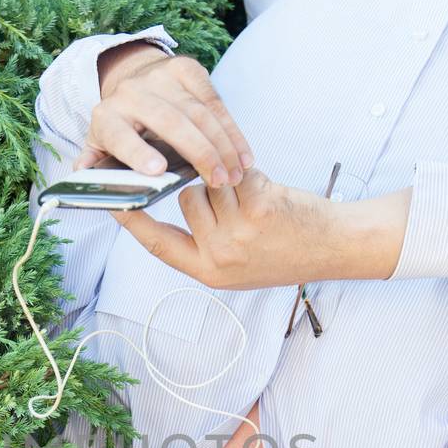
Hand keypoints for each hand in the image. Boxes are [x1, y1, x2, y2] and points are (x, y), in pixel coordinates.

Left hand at [80, 47, 253, 189]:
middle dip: (199, 153)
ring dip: (223, 146)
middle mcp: (132, 93)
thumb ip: (95, 165)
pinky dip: (232, 131)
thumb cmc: (120, 126)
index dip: (137, 152)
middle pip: (171, 122)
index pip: (121, 135)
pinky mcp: (186, 69)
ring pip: (199, 113)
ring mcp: (161, 77)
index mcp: (106, 117)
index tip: (157, 171)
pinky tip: (242, 154)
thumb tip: (82, 176)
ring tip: (235, 174)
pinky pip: (215, 102)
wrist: (132, 79)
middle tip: (218, 181)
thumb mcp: (101, 146)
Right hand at [109, 170, 413, 289]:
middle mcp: (218, 258)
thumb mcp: (239, 262)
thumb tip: (180, 198)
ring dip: (231, 180)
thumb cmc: (287, 250)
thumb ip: (205, 240)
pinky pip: (237, 174)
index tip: (113, 203)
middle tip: (237, 203)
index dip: (133, 223)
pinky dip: (252, 174)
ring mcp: (237, 235)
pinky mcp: (257, 211)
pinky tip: (270, 191)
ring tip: (255, 199)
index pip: (157, 245)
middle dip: (207, 190)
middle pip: (185, 200)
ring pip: (210, 182)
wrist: (335, 248)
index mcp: (207, 272)